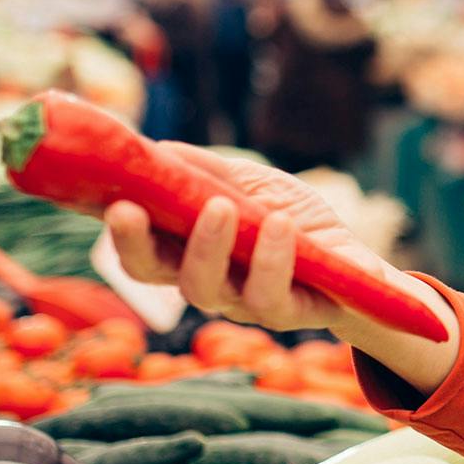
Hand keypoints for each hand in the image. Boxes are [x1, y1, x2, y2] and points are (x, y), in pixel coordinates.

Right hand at [105, 144, 456, 393]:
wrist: (354, 261)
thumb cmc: (290, 219)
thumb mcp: (248, 183)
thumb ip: (202, 171)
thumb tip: (156, 149)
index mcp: (185, 250)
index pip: (138, 247)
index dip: (119, 230)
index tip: (109, 200)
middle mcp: (204, 281)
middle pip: (155, 272)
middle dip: (138, 242)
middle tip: (132, 206)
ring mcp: (241, 302)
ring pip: (206, 287)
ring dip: (208, 244)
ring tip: (220, 206)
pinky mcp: (286, 313)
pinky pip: (269, 293)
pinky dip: (272, 256)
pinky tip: (280, 223)